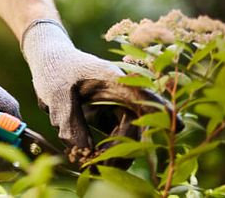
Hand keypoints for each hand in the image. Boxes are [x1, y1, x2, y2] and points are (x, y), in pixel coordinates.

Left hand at [22, 20, 167, 153]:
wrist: (49, 58)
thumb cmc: (54, 70)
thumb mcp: (56, 94)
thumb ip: (69, 122)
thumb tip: (83, 152)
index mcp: (114, 80)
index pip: (143, 96)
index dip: (161, 111)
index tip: (176, 126)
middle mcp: (122, 93)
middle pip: (136, 125)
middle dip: (124, 150)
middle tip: (100, 166)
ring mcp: (117, 104)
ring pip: (127, 135)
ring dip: (115, 153)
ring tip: (92, 166)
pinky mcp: (108, 115)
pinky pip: (116, 137)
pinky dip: (107, 150)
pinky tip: (91, 160)